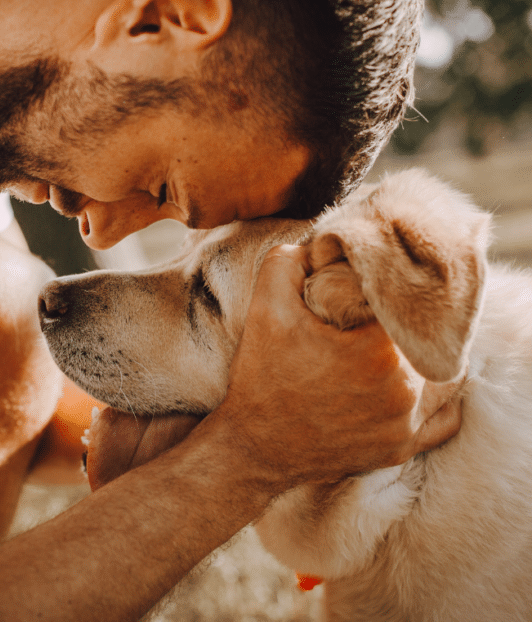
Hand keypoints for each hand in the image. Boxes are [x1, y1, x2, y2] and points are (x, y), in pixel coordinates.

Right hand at [216, 244, 462, 487]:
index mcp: (380, 353)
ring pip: (443, 377)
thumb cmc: (261, 379)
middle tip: (379, 317)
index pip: (409, 305)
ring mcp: (406, 427)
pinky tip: (410, 383)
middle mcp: (405, 393)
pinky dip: (434, 399)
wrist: (252, 447)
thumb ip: (289, 261)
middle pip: (429, 339)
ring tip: (394, 346)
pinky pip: (442, 419)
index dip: (391, 291)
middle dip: (408, 324)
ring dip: (425, 357)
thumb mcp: (265, 308)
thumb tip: (318, 246)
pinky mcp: (400, 450)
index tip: (370, 291)